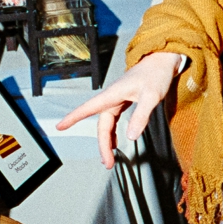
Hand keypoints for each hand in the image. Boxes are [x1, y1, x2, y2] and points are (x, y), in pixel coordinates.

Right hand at [55, 52, 182, 168]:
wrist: (163, 60)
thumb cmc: (156, 74)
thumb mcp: (152, 95)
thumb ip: (141, 115)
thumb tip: (130, 137)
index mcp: (112, 94)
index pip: (88, 108)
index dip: (73, 118)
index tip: (59, 126)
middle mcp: (112, 98)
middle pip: (101, 125)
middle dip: (102, 145)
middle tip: (108, 163)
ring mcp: (117, 100)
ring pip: (107, 124)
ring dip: (107, 141)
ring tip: (110, 159)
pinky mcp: (124, 101)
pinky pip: (114, 120)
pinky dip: (113, 133)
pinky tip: (116, 142)